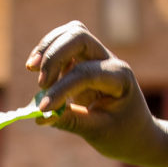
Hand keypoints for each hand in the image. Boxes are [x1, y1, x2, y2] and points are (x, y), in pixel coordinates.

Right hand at [26, 21, 159, 165]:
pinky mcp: (83, 61)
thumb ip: (70, 121)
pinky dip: (47, 50)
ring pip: (71, 32)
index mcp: (119, 78)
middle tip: (41, 84)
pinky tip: (34, 68)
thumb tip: (40, 117)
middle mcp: (109, 61)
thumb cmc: (121, 134)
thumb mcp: (97, 132)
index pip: (85, 74)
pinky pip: (63, 43)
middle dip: (54, 56)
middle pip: (79, 37)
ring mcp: (96, 58)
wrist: (136, 132)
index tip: (43, 109)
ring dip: (48, 47)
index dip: (60, 89)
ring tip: (31, 68)